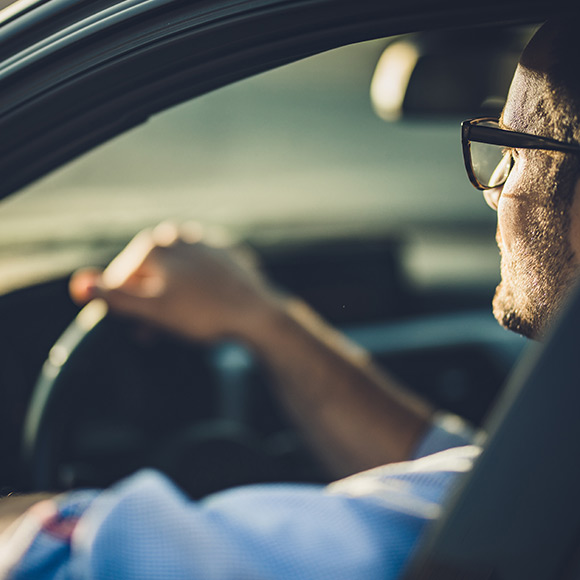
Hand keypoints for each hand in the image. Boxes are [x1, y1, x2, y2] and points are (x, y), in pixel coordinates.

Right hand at [69, 222, 282, 341]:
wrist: (258, 313)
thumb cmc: (203, 314)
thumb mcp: (153, 310)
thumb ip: (116, 297)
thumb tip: (80, 283)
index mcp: (155, 245)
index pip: (121, 277)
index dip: (124, 307)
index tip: (140, 330)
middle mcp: (177, 235)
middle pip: (148, 273)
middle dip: (148, 302)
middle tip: (156, 331)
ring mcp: (204, 242)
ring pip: (172, 272)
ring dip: (168, 297)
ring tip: (180, 321)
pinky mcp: (225, 253)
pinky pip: (197, 273)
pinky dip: (193, 289)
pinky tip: (202, 307)